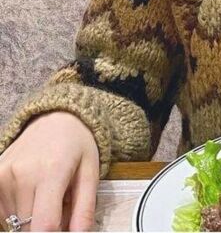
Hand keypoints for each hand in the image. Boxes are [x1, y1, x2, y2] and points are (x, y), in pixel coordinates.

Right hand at [0, 112, 98, 230]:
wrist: (56, 119)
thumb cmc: (77, 146)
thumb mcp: (90, 173)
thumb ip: (84, 209)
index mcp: (52, 171)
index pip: (44, 225)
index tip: (61, 232)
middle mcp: (22, 173)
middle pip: (29, 227)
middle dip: (46, 225)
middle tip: (59, 204)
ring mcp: (4, 175)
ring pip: (15, 222)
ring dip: (31, 217)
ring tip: (46, 193)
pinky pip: (3, 212)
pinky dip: (17, 209)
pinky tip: (31, 191)